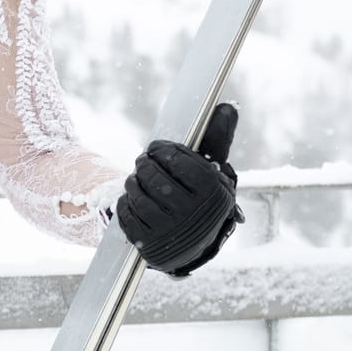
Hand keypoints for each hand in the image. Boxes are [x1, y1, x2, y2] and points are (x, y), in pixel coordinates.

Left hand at [116, 102, 242, 275]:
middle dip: (144, 164)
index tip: (157, 149)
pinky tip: (133, 198)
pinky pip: (126, 214)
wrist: (196, 243)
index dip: (162, 150)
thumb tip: (226, 106)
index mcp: (212, 193)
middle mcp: (193, 213)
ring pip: (137, 194)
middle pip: (154, 177)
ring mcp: (170, 231)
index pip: (178, 160)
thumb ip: (217, 140)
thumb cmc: (203, 198)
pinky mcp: (149, 244)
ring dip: (133, 181)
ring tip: (137, 178)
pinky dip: (125, 202)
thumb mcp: (215, 172)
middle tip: (143, 161)